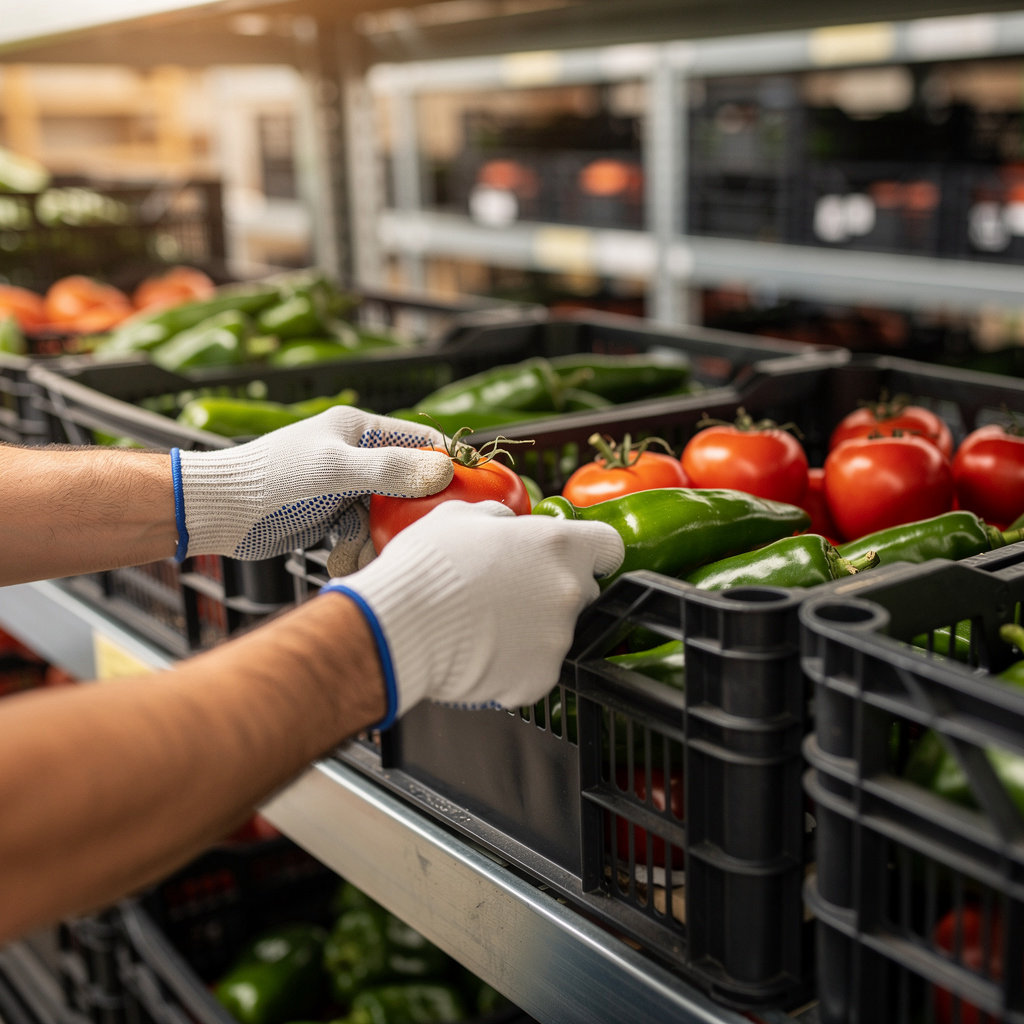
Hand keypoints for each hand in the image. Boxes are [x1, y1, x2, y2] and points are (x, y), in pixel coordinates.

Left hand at [171, 408, 452, 561]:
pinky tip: (340, 560)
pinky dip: (356, 549)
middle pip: (408, 484)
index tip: (475, 490)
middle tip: (427, 536)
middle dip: (414, 514)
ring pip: (385, 515)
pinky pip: (361, 533)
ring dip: (379, 539)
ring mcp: (344, 487)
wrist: (218, 511)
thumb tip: (445, 472)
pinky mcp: (330, 516)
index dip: (450, 463)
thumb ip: (390, 471)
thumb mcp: (335, 471)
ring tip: (360, 553)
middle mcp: (356, 456)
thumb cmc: (272, 480)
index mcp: (360, 430)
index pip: (421, 441)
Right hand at [321, 500, 624, 725]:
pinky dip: (513, 665)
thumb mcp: (462, 516)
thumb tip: (508, 524)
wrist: (403, 624)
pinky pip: (534, 669)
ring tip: (483, 624)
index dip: (590, 551)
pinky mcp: (541, 679)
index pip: (609, 547)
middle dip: (552, 590)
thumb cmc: (429, 564)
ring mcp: (558, 639)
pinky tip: (479, 652)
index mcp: (559, 545)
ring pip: (555, 632)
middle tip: (507, 591)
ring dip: (530, 628)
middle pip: (581, 591)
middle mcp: (569, 591)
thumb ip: (500, 517)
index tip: (571, 557)